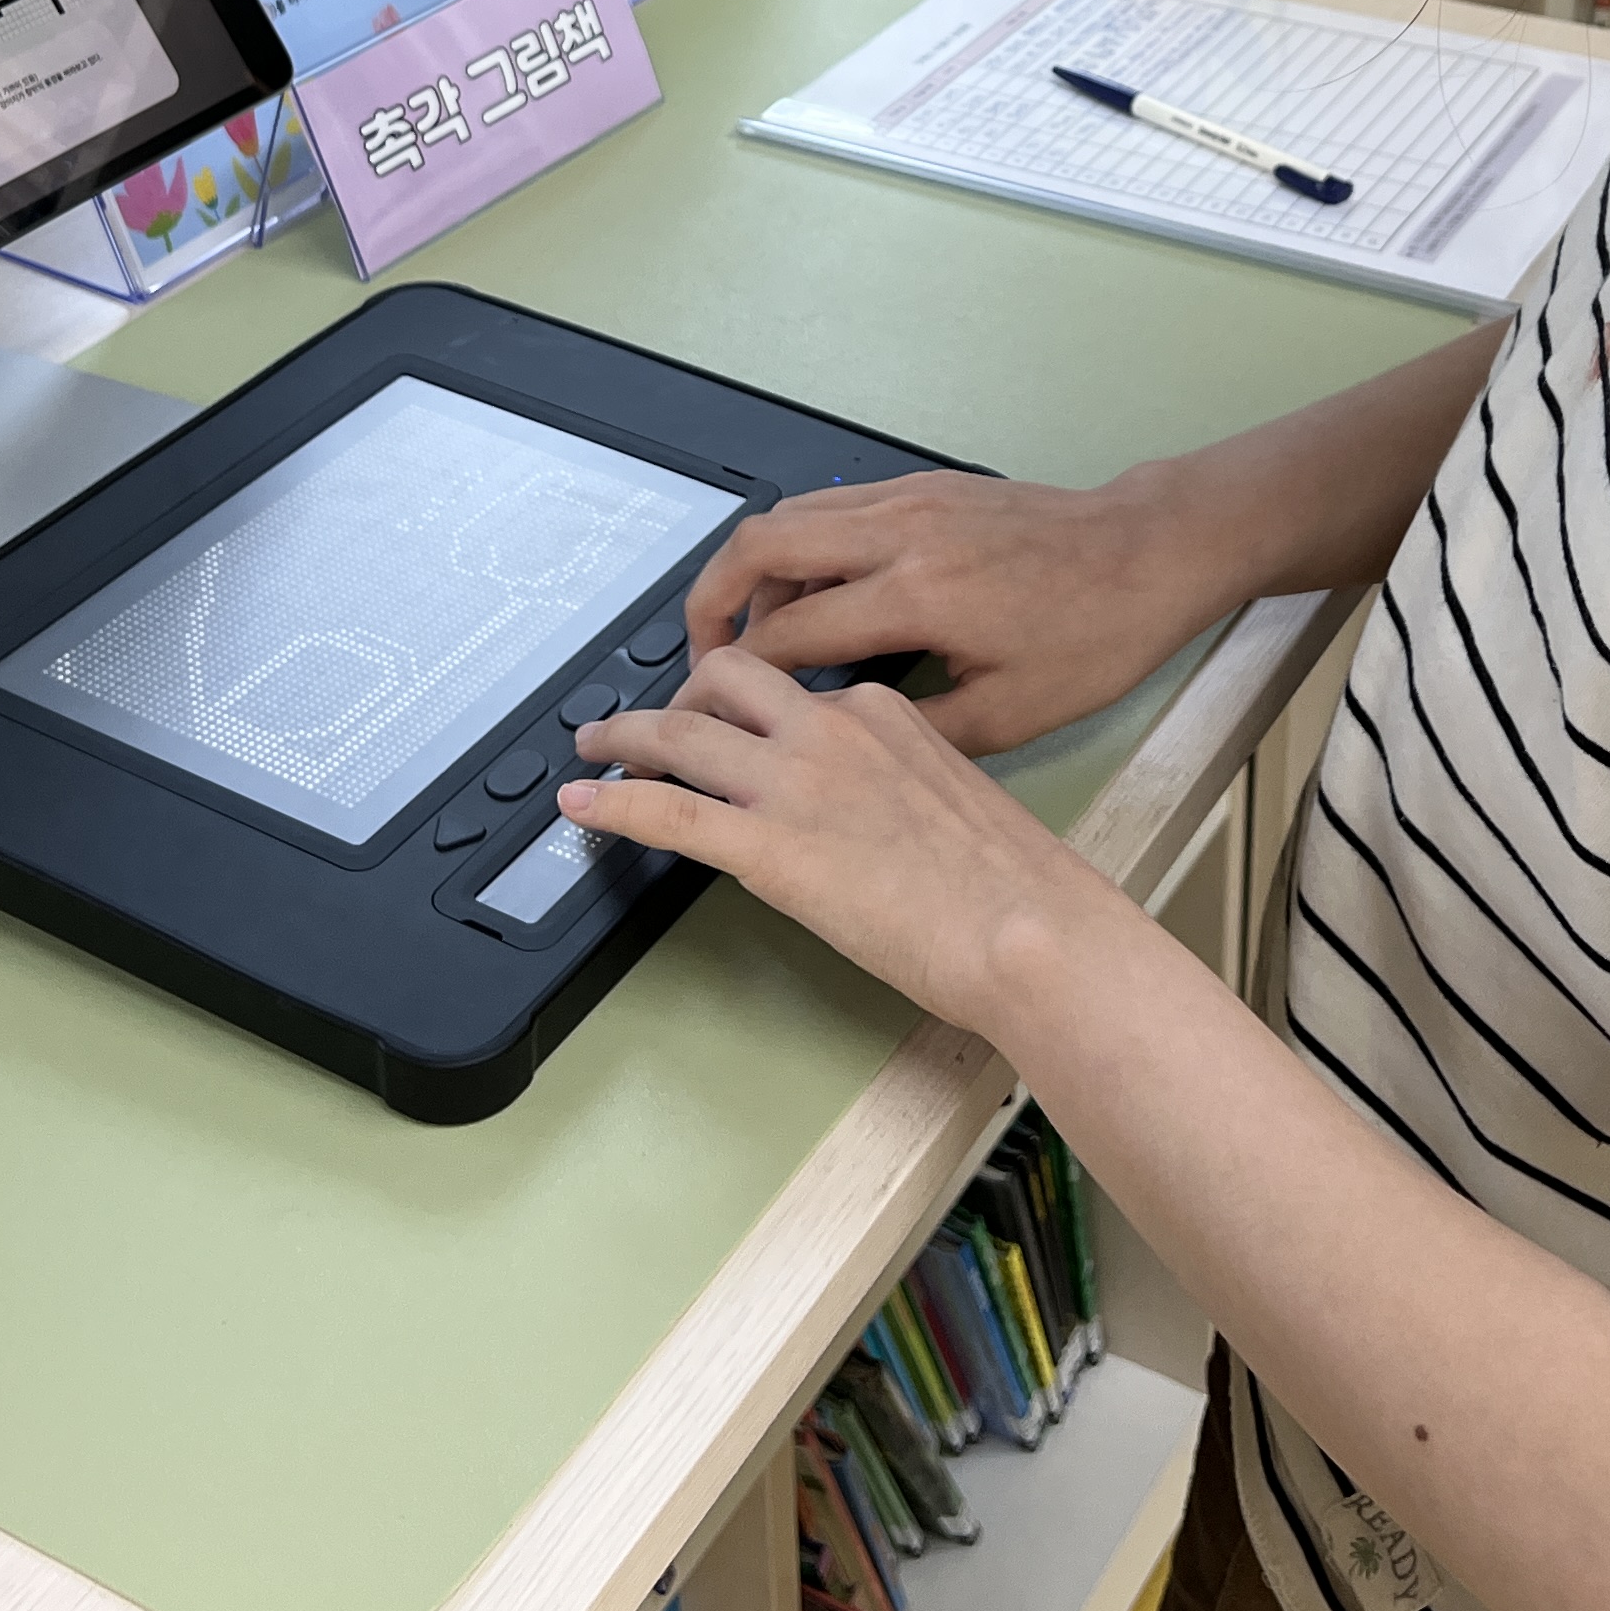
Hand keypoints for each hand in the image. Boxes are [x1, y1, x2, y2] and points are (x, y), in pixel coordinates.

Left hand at [564, 644, 1138, 1036]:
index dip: (749, 704)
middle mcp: (831, 730)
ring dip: (624, 735)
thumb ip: (902, 785)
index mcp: (883, 713)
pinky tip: (581, 808)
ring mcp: (795, 784)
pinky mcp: (767, 848)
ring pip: (680, 732)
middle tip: (649, 721)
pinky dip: (612, 806)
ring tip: (593, 746)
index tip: (731, 717)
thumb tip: (869, 813)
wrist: (1029, 929)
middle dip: (677, 694)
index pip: (797, 689)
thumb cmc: (1014, 885)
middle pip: (726, 681)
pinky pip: (668, 812)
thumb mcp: (958, 800)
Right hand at [679, 468, 1230, 754]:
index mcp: (916, 596)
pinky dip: (798, 544)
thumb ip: (915, 733)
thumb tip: (845, 749)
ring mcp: (910, 499)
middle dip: (709, 602)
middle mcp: (901, 534)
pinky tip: (812, 591)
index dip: (736, 680)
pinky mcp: (924, 486)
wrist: (1148, 553)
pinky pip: (831, 505)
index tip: (717, 711)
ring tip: (751, 630)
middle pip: (758, 549)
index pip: (786, 636)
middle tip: (698, 656)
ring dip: (751, 571)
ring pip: (787, 517)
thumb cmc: (1094, 635)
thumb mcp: (1010, 716)